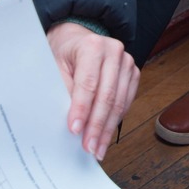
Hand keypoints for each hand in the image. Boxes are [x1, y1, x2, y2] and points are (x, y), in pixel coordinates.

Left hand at [45, 21, 138, 160]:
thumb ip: (63, 90)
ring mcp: (127, 63)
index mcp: (92, 45)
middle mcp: (114, 52)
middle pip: (107, 96)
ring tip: (98, 148)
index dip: (81, 109)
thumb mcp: (54, 66)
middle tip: (89, 147)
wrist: (76, 39)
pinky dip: (115, 121)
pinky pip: (126, 103)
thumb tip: (72, 122)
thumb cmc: (64, 53)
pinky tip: (106, 136)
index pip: (88, 83)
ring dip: (107, 129)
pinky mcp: (133, 74)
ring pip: (119, 103)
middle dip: (97, 126)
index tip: (75, 130)